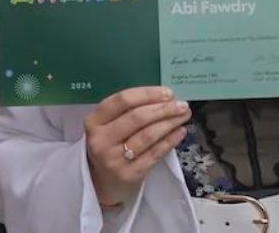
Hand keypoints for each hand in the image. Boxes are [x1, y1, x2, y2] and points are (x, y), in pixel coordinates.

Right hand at [84, 86, 191, 206]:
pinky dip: (170, 140)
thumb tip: (165, 98)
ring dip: (170, 123)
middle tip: (182, 105)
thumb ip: (129, 111)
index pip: (122, 100)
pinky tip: (180, 132)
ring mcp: (114, 159)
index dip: (148, 94)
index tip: (168, 93)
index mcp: (94, 121)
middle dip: (164, 109)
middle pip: (137, 117)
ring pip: (148, 135)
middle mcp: (101, 140)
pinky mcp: (129, 175)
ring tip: (183, 116)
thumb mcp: (109, 127)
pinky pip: (155, 153)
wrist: (103, 185)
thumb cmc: (111, 148)